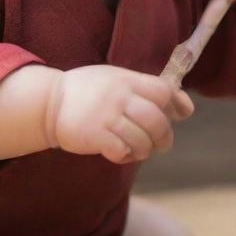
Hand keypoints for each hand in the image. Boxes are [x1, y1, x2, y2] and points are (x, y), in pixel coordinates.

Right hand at [49, 65, 193, 164]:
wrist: (49, 103)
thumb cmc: (88, 91)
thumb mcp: (117, 78)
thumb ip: (147, 89)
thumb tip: (186, 106)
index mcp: (127, 79)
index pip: (163, 91)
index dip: (176, 104)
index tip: (178, 115)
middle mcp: (119, 96)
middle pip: (157, 120)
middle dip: (164, 137)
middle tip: (160, 144)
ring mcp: (106, 116)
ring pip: (142, 140)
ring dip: (144, 150)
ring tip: (137, 150)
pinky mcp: (94, 136)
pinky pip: (121, 151)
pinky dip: (125, 156)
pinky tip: (118, 153)